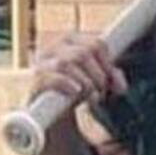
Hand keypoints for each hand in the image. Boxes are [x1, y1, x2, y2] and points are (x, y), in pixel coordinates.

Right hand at [31, 32, 129, 149]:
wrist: (47, 113)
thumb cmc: (72, 90)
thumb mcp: (93, 79)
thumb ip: (109, 77)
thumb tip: (121, 85)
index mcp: (69, 40)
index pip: (96, 43)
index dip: (108, 64)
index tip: (113, 83)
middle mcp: (53, 47)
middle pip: (84, 53)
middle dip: (98, 76)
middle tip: (101, 92)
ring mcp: (41, 63)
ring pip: (68, 63)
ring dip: (86, 83)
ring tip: (92, 98)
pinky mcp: (34, 81)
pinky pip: (51, 77)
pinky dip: (67, 84)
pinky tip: (76, 93)